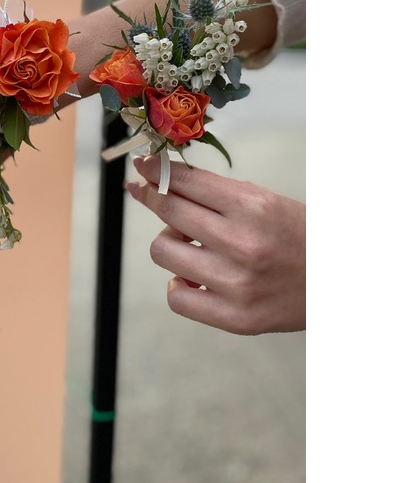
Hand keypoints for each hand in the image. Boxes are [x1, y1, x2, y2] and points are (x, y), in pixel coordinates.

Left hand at [126, 155, 304, 335]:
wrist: (340, 283)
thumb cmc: (298, 236)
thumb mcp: (265, 200)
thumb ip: (215, 193)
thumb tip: (163, 181)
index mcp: (254, 208)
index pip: (186, 181)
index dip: (156, 170)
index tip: (143, 165)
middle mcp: (243, 244)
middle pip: (169, 210)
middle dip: (149, 194)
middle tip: (142, 189)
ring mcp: (237, 284)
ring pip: (163, 250)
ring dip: (169, 240)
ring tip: (190, 242)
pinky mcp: (234, 317)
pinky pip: (176, 297)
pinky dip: (177, 284)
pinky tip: (192, 276)